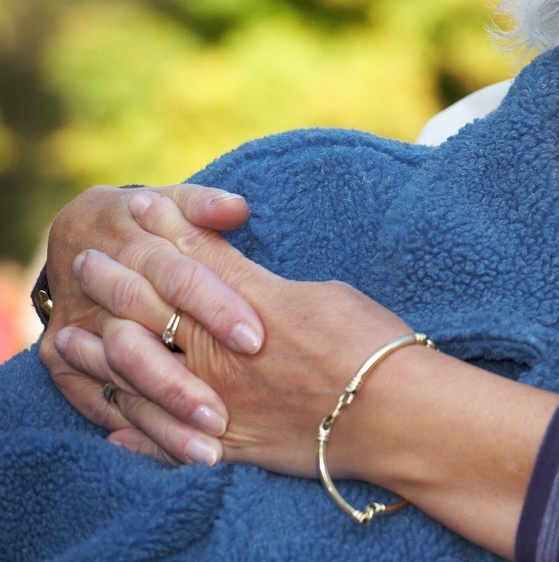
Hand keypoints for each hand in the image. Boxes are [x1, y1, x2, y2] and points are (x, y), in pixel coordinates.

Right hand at [39, 185, 260, 455]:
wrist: (81, 234)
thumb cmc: (151, 219)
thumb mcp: (176, 202)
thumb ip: (207, 205)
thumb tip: (237, 208)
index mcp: (138, 247)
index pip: (181, 279)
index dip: (217, 308)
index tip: (255, 339)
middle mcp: (102, 292)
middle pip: (144, 341)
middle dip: (184, 382)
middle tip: (225, 417)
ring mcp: (77, 329)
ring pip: (121, 381)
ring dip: (164, 420)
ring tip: (209, 452)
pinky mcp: (62, 359)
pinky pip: (98, 403)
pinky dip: (139, 433)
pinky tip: (178, 457)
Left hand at [55, 191, 411, 477]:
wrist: (394, 413)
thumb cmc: (372, 345)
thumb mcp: (321, 295)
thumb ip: (269, 288)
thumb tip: (242, 281)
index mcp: (247, 307)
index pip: (188, 259)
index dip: (159, 231)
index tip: (134, 209)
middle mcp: (218, 352)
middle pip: (148, 309)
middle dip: (114, 281)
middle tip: (88, 261)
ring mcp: (217, 400)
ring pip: (136, 375)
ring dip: (98, 352)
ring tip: (70, 338)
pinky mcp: (228, 443)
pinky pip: (163, 442)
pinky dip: (133, 432)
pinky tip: (113, 423)